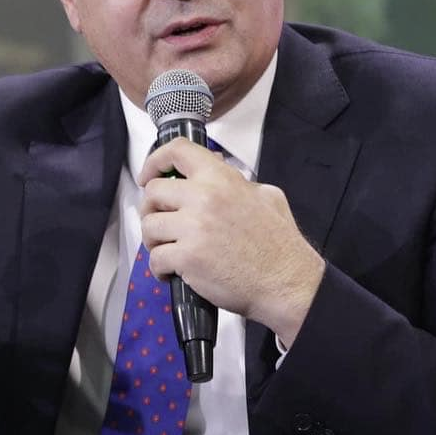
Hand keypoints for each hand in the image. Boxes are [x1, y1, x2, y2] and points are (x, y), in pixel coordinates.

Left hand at [137, 138, 324, 344]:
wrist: (287, 283)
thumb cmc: (279, 245)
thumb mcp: (266, 196)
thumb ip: (237, 181)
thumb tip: (217, 171)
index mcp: (221, 179)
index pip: (177, 151)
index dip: (155, 161)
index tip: (148, 176)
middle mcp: (204, 198)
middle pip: (153, 192)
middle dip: (152, 208)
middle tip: (161, 221)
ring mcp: (194, 228)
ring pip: (149, 226)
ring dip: (154, 241)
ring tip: (168, 250)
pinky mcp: (188, 258)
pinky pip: (155, 259)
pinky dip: (160, 268)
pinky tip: (173, 272)